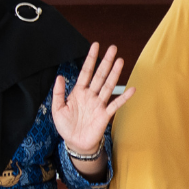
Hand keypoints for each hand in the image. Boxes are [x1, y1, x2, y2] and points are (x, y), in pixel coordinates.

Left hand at [51, 42, 134, 157]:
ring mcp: (99, 104)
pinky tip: (132, 89)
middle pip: (100, 75)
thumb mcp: (57, 109)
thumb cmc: (66, 126)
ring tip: (120, 61)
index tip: (96, 46)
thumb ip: (58, 93)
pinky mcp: (105, 115)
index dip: (91, 59)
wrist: (75, 143)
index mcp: (78, 92)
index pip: (86, 72)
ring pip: (108, 86)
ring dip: (114, 74)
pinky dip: (124, 97)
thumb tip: (60, 76)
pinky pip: (116, 104)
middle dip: (106, 61)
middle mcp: (91, 95)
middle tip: (113, 48)